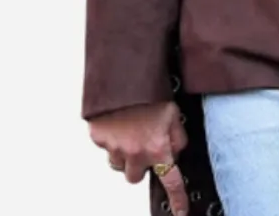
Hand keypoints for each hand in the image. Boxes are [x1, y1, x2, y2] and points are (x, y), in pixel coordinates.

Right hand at [89, 100, 189, 215]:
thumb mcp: (174, 112)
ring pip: (118, 164)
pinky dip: (111, 139)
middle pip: (135, 177)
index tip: (180, 212)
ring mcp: (115, 148)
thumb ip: (178, 137)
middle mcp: (136, 153)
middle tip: (142, 144)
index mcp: (158, 147)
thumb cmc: (151, 92)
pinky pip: (105, 148)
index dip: (177, 199)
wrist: (124, 76)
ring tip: (129, 129)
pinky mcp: (99, 139)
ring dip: (124, 154)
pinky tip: (117, 122)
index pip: (170, 180)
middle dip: (139, 165)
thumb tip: (175, 152)